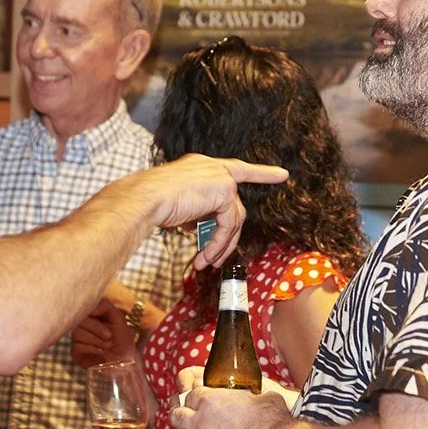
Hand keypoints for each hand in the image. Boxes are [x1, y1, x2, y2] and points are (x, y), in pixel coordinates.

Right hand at [71, 299, 136, 367]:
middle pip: (80, 320)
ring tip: (107, 346)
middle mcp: (82, 325)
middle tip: (109, 336)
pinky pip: (77, 346)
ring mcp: (77, 339)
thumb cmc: (122, 339)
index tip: (101, 317)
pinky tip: (100, 352)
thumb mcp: (118, 318)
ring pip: (77, 333)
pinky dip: (92, 348)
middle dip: (97, 329)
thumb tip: (91, 308)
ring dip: (96, 340)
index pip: (83, 307)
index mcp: (91, 315)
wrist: (125, 361)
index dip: (91, 311)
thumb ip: (105, 306)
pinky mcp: (75, 352)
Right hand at [138, 154, 287, 270]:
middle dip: (230, 235)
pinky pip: (228, 225)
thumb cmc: (152, 202)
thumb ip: (197, 211)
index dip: (260, 173)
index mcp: (201, 166)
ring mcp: (221, 177)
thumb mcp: (179, 205)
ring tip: (207, 262)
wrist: (145, 199)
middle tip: (217, 258)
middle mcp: (212, 167)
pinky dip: (218, 244)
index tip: (282, 175)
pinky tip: (205, 256)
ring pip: (233, 218)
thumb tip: (203, 228)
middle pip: (235, 205)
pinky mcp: (223, 190)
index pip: (236, 169)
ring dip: (221, 244)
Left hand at [170, 370, 291, 428]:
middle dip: (180, 418)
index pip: (190, 395)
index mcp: (211, 401)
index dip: (194, 399)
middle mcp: (202, 424)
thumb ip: (255, 396)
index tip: (199, 403)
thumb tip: (263, 396)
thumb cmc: (272, 420)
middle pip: (176, 417)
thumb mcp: (264, 397)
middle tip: (189, 423)